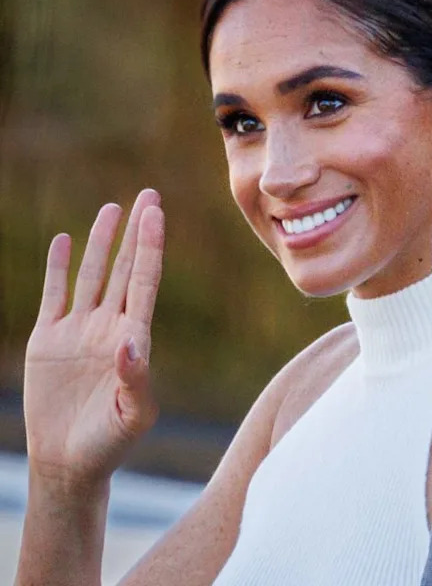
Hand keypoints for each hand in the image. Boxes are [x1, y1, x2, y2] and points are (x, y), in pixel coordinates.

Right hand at [24, 189, 164, 488]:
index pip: (144, 279)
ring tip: (111, 208)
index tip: (155, 213)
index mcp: (135, 336)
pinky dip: (58, 267)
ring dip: (100, 242)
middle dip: (135, 232)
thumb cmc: (110, 442)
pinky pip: (55, 295)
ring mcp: (79, 330)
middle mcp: (109, 325)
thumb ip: (136, 379)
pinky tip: (65, 240)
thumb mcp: (133, 414)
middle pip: (124, 267)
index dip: (150, 245)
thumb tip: (131, 344)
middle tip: (148, 195)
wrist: (69, 463)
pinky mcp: (49, 340)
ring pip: (91, 275)